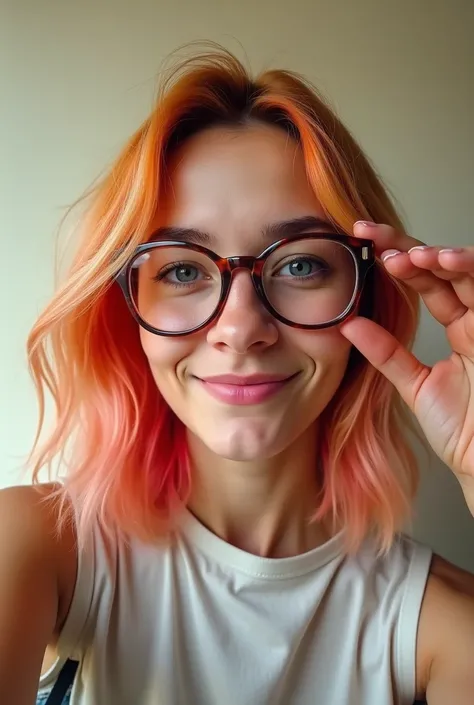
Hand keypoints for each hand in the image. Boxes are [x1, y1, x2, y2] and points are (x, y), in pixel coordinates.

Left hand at [340, 221, 473, 515]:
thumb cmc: (460, 429)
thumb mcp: (414, 384)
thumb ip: (386, 353)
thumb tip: (348, 323)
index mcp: (459, 328)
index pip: (426, 282)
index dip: (397, 259)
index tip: (362, 241)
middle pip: (445, 268)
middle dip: (409, 246)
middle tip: (372, 235)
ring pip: (470, 272)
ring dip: (439, 255)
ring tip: (407, 253)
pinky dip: (470, 270)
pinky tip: (445, 260)